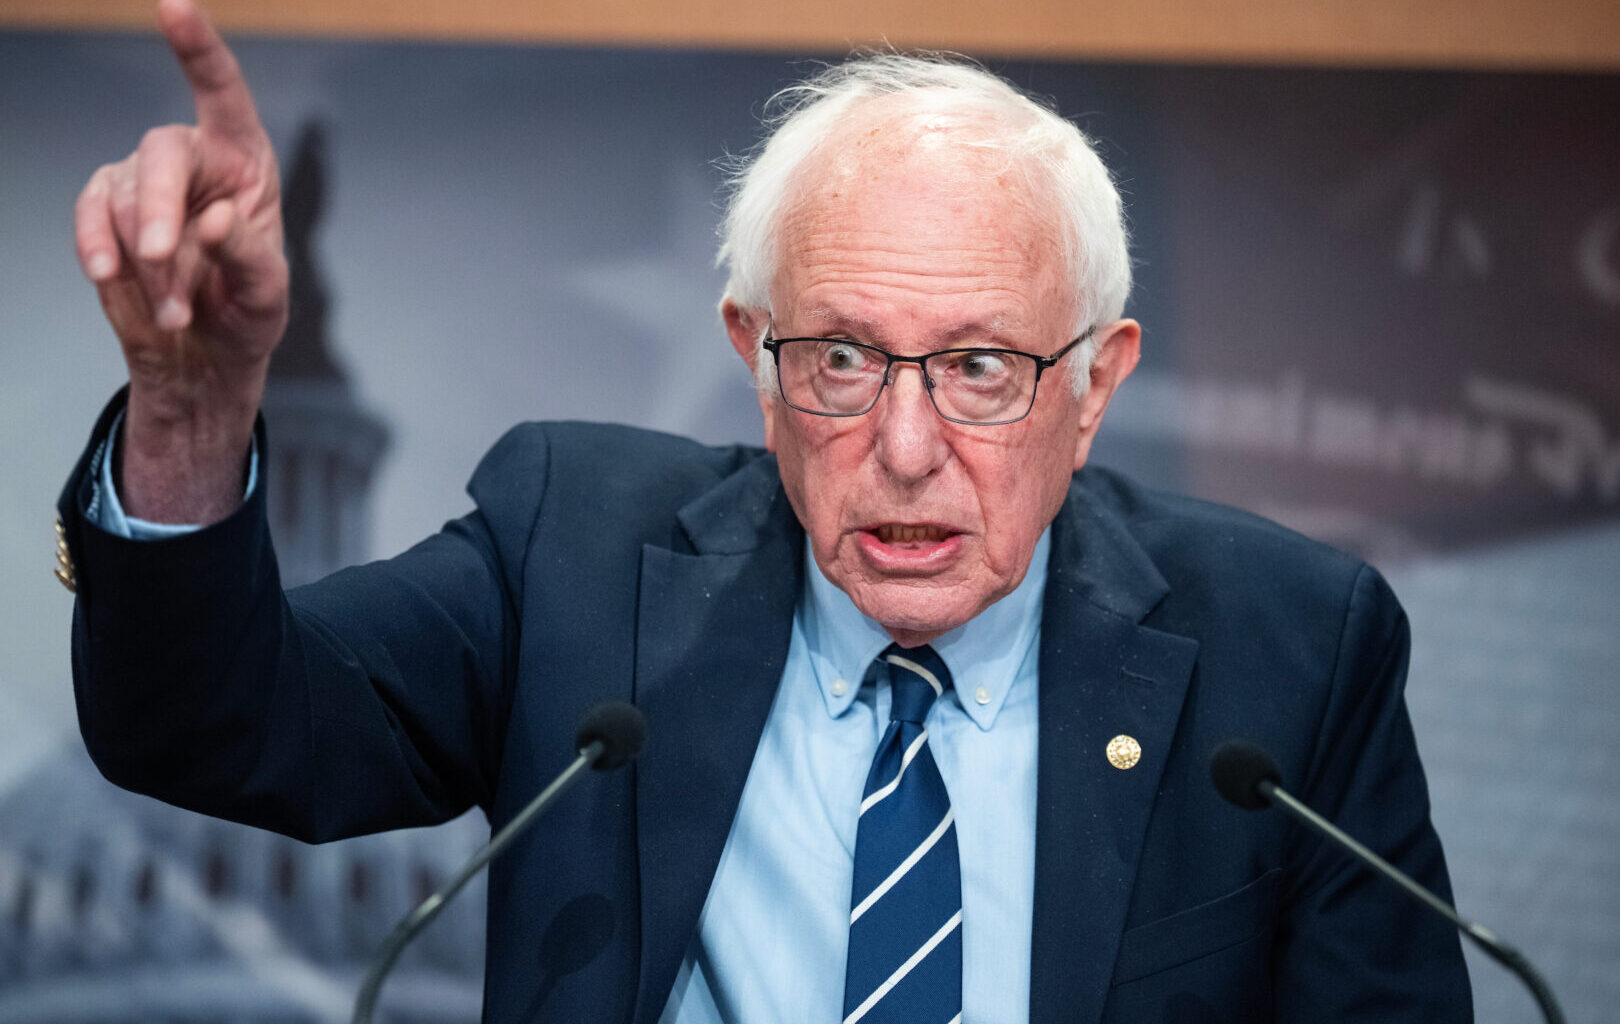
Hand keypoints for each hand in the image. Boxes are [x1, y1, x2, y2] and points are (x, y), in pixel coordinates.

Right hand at [74, 0, 287, 522]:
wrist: (200, 358)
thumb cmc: (246, 317)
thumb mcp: (267, 299)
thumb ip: (250, 258)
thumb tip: (217, 220)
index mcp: (246, 163)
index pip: (223, 94)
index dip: (199, 50)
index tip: (174, 7)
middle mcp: (194, 161)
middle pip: (162, 154)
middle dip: (159, 208)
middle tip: (166, 259)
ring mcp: (143, 182)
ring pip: (127, 201)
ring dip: (147, 262)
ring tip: (176, 313)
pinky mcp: (107, 212)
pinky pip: (92, 217)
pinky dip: (99, 249)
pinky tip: (108, 278)